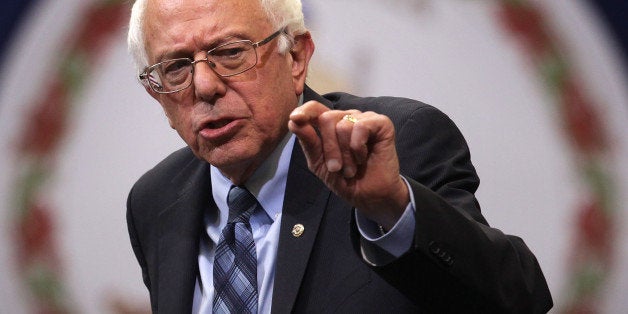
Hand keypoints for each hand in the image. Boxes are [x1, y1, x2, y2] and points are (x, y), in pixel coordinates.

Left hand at [288, 100, 408, 229]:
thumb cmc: (344, 179)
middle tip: (337, 168)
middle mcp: (347, 117)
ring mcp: (364, 118)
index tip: (295, 119)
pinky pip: (361, 127)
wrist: (368, 196)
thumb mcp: (319, 163)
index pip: (315, 108)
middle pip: (327, 118)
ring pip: (343, 126)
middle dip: (329, 148)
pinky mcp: (381, 123)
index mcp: (330, 124)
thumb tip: (293, 121)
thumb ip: (308, 142)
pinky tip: (363, 157)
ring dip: (346, 154)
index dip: (304, 111)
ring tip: (352, 168)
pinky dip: (358, 147)